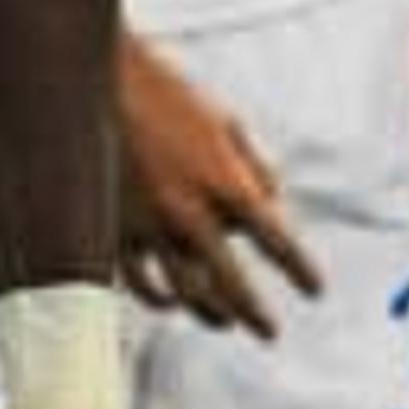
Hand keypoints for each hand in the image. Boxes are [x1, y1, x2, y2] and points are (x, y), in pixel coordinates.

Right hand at [118, 37, 320, 337]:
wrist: (93, 77)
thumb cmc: (164, 92)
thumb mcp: (223, 120)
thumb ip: (254, 166)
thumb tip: (271, 205)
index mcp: (226, 181)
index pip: (279, 243)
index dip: (303, 272)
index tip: (315, 290)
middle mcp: (190, 212)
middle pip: (234, 285)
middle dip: (258, 315)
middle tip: (269, 331)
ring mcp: (148, 227)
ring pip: (186, 295)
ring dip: (211, 316)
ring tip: (222, 322)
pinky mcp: (111, 231)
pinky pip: (139, 283)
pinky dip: (157, 298)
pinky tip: (167, 302)